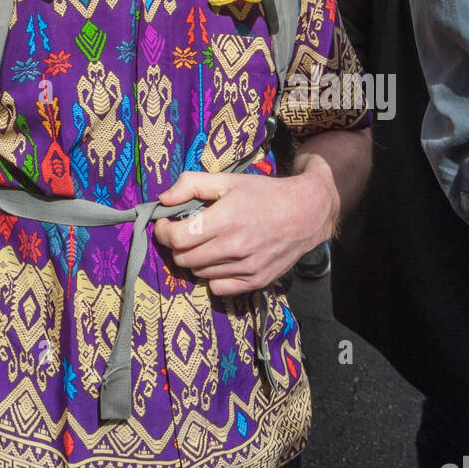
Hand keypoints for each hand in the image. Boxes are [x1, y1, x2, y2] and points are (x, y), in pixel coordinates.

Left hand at [153, 167, 334, 294]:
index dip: (163, 231)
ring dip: (194, 259)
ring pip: (199, 273)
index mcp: (224, 219)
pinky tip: (220, 259)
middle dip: (176, 245)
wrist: (305, 213)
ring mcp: (246, 267)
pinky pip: (218, 287)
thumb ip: (191, 184)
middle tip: (184, 233)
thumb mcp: (228, 180)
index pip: (177, 238)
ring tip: (205, 243)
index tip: (165, 224)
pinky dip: (213, 276)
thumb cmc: (264, 194)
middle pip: (184, 258)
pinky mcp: (256, 281)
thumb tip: (163, 199)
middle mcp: (234, 247)